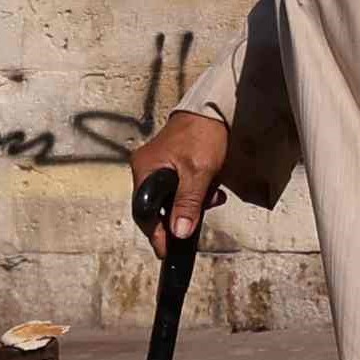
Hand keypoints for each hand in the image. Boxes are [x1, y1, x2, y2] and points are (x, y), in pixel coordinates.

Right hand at [128, 109, 233, 249]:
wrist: (215, 108)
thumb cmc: (203, 134)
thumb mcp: (198, 173)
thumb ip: (188, 204)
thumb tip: (178, 232)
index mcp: (145, 169)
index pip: (143, 212)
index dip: (156, 233)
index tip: (167, 250)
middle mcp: (146, 168)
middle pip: (156, 207)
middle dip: (180, 216)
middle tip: (196, 224)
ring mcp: (159, 165)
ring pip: (171, 199)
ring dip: (191, 204)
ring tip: (212, 198)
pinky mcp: (172, 164)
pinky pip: (179, 188)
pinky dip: (194, 193)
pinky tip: (211, 190)